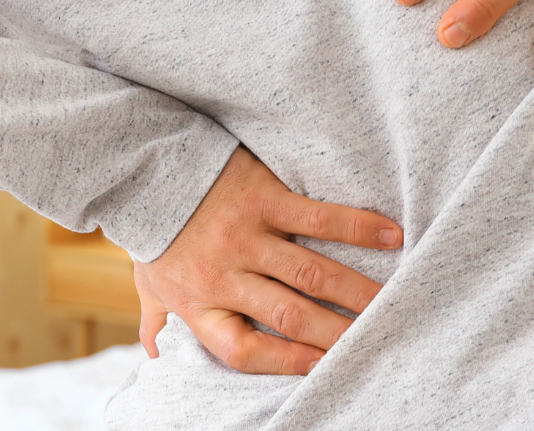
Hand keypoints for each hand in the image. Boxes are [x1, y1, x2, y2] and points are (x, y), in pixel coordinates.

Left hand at [132, 147, 401, 374]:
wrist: (140, 163)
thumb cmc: (152, 229)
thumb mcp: (148, 280)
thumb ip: (158, 319)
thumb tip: (159, 354)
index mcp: (197, 303)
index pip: (244, 350)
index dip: (288, 364)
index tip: (325, 370)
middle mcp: (224, 274)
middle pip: (291, 316)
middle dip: (339, 335)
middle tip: (378, 343)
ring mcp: (245, 234)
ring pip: (312, 274)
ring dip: (358, 292)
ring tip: (393, 304)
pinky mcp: (261, 196)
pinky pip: (316, 218)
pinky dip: (356, 229)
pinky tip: (391, 237)